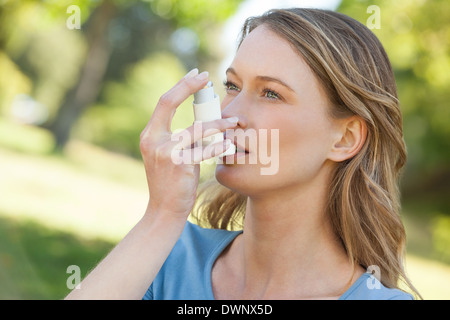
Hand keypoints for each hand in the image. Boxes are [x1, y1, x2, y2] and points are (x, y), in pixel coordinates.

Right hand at [140, 69, 237, 220]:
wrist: (164, 210)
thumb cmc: (172, 182)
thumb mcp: (169, 156)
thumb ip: (180, 138)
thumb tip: (203, 120)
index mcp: (150, 135)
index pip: (164, 102)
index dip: (180, 86)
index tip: (196, 75)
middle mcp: (152, 139)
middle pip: (168, 102)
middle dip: (188, 87)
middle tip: (208, 78)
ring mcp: (164, 151)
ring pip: (195, 128)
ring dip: (218, 123)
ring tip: (234, 122)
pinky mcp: (178, 164)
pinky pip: (203, 150)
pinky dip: (218, 147)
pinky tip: (230, 146)